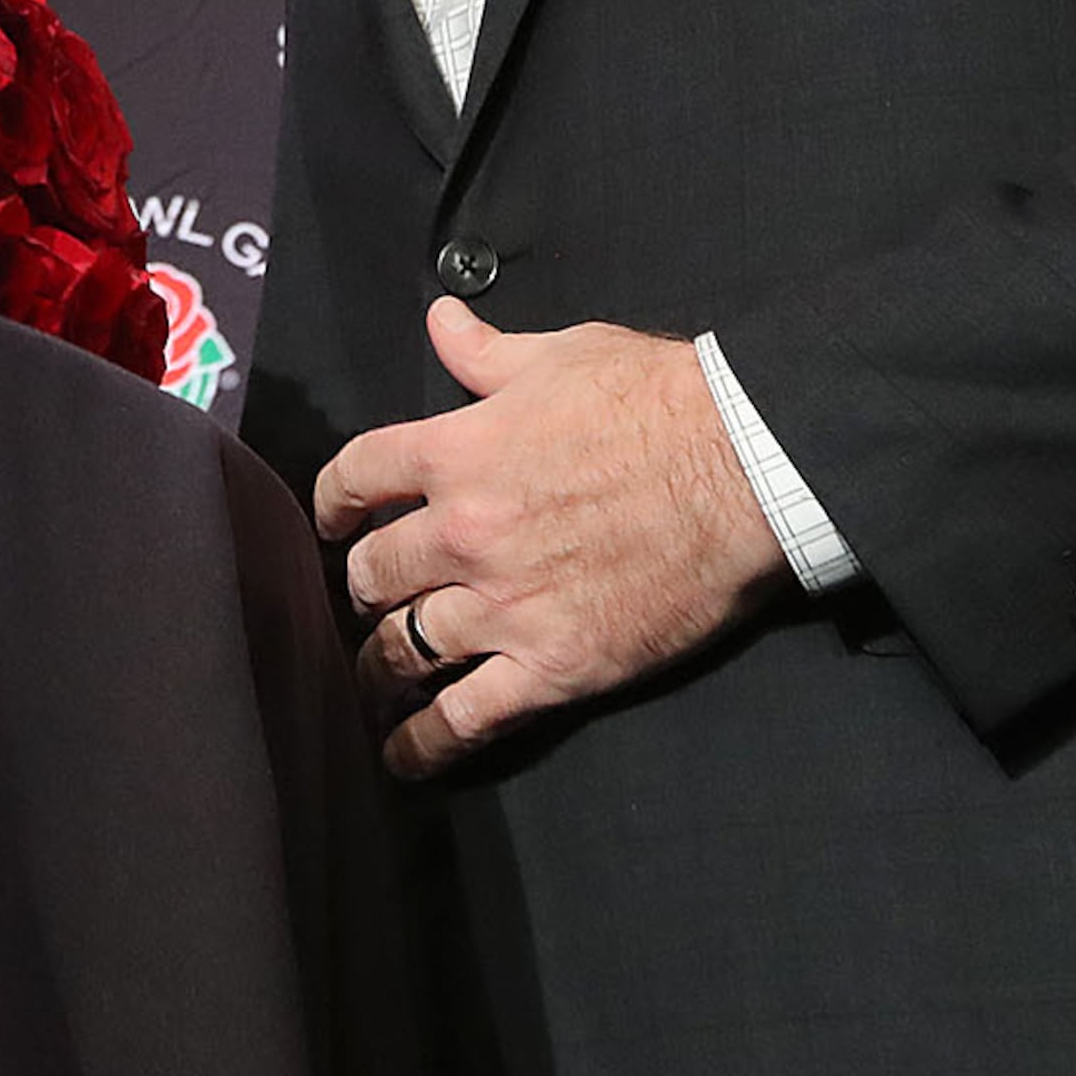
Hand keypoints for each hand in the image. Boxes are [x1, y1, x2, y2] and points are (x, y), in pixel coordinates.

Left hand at [315, 297, 790, 777]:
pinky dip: (424, 744)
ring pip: (403, 650)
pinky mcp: (554, 665)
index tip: (331, 519)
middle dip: (361, 586)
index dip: (332, 502)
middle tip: (367, 598)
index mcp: (453, 451)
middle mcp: (462, 533)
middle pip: (369, 573)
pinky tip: (400, 756)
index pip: (354, 478)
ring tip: (369, 679)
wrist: (744, 467)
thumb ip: (485, 352)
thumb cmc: (657, 401)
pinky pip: (465, 718)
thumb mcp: (559, 354)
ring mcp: (505, 606)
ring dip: (377, 666)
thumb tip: (442, 319)